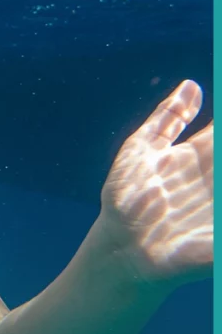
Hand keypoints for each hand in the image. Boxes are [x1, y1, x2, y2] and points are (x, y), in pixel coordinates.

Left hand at [99, 79, 212, 288]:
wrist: (121, 248)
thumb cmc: (128, 199)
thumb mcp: (142, 151)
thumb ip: (168, 119)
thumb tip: (191, 85)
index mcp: (202, 154)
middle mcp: (216, 176)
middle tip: (220, 150)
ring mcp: (219, 205)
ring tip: (219, 175)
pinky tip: (219, 212)